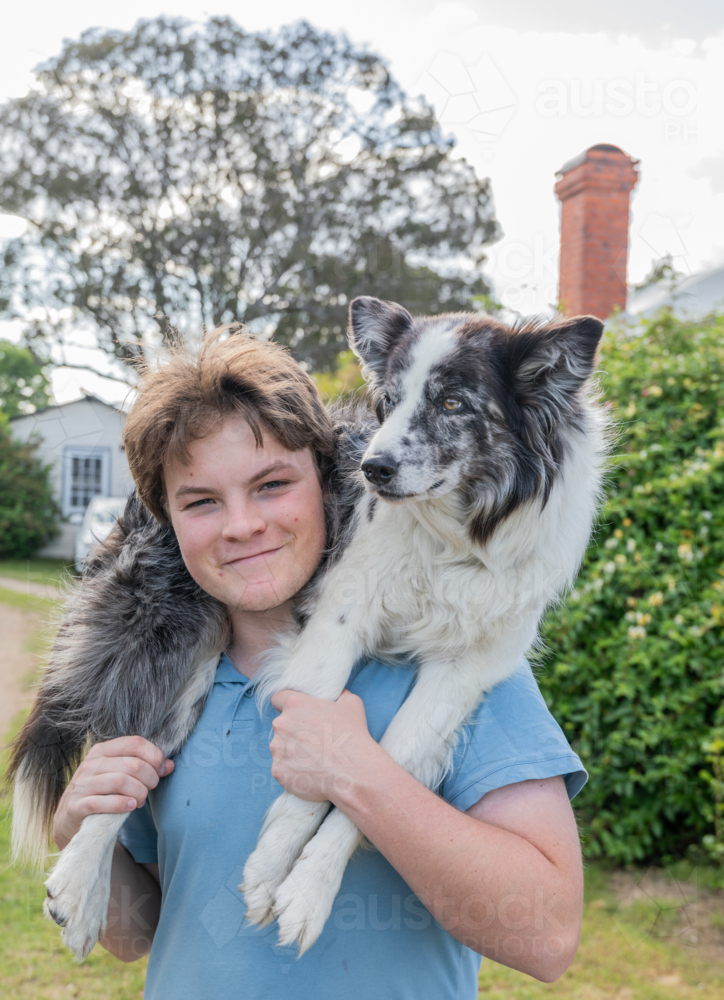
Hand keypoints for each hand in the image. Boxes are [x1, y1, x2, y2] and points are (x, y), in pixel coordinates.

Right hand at [52, 736, 173, 850]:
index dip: (154, 756)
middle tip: (150, 789)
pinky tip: (130, 807)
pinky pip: (102, 802)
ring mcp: (82, 785)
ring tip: (140, 801)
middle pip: (132, 764)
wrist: (69, 822)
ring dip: (139, 793)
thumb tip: (170, 765)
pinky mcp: (76, 806)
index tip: (161, 770)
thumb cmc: (101, 795)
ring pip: (121, 781)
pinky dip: (121, 804)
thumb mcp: (120, 776)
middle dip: (150, 778)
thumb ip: (144, 768)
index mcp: (102, 751)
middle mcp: (90, 764)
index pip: (135, 743)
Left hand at [269, 689, 381, 805]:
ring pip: (280, 747)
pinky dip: (292, 770)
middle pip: (281, 725)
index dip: (287, 705)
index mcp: (295, 704)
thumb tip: (334, 693)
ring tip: (313, 758)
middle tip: (313, 740)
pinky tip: (310, 772)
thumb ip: (337, 694)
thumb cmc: (353, 736)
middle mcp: (281, 724)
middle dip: (292, 730)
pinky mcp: (278, 770)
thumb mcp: (351, 703)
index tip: (296, 713)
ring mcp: (277, 749)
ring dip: (291, 751)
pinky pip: (282, 768)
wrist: (354, 773)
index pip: (278, 698)